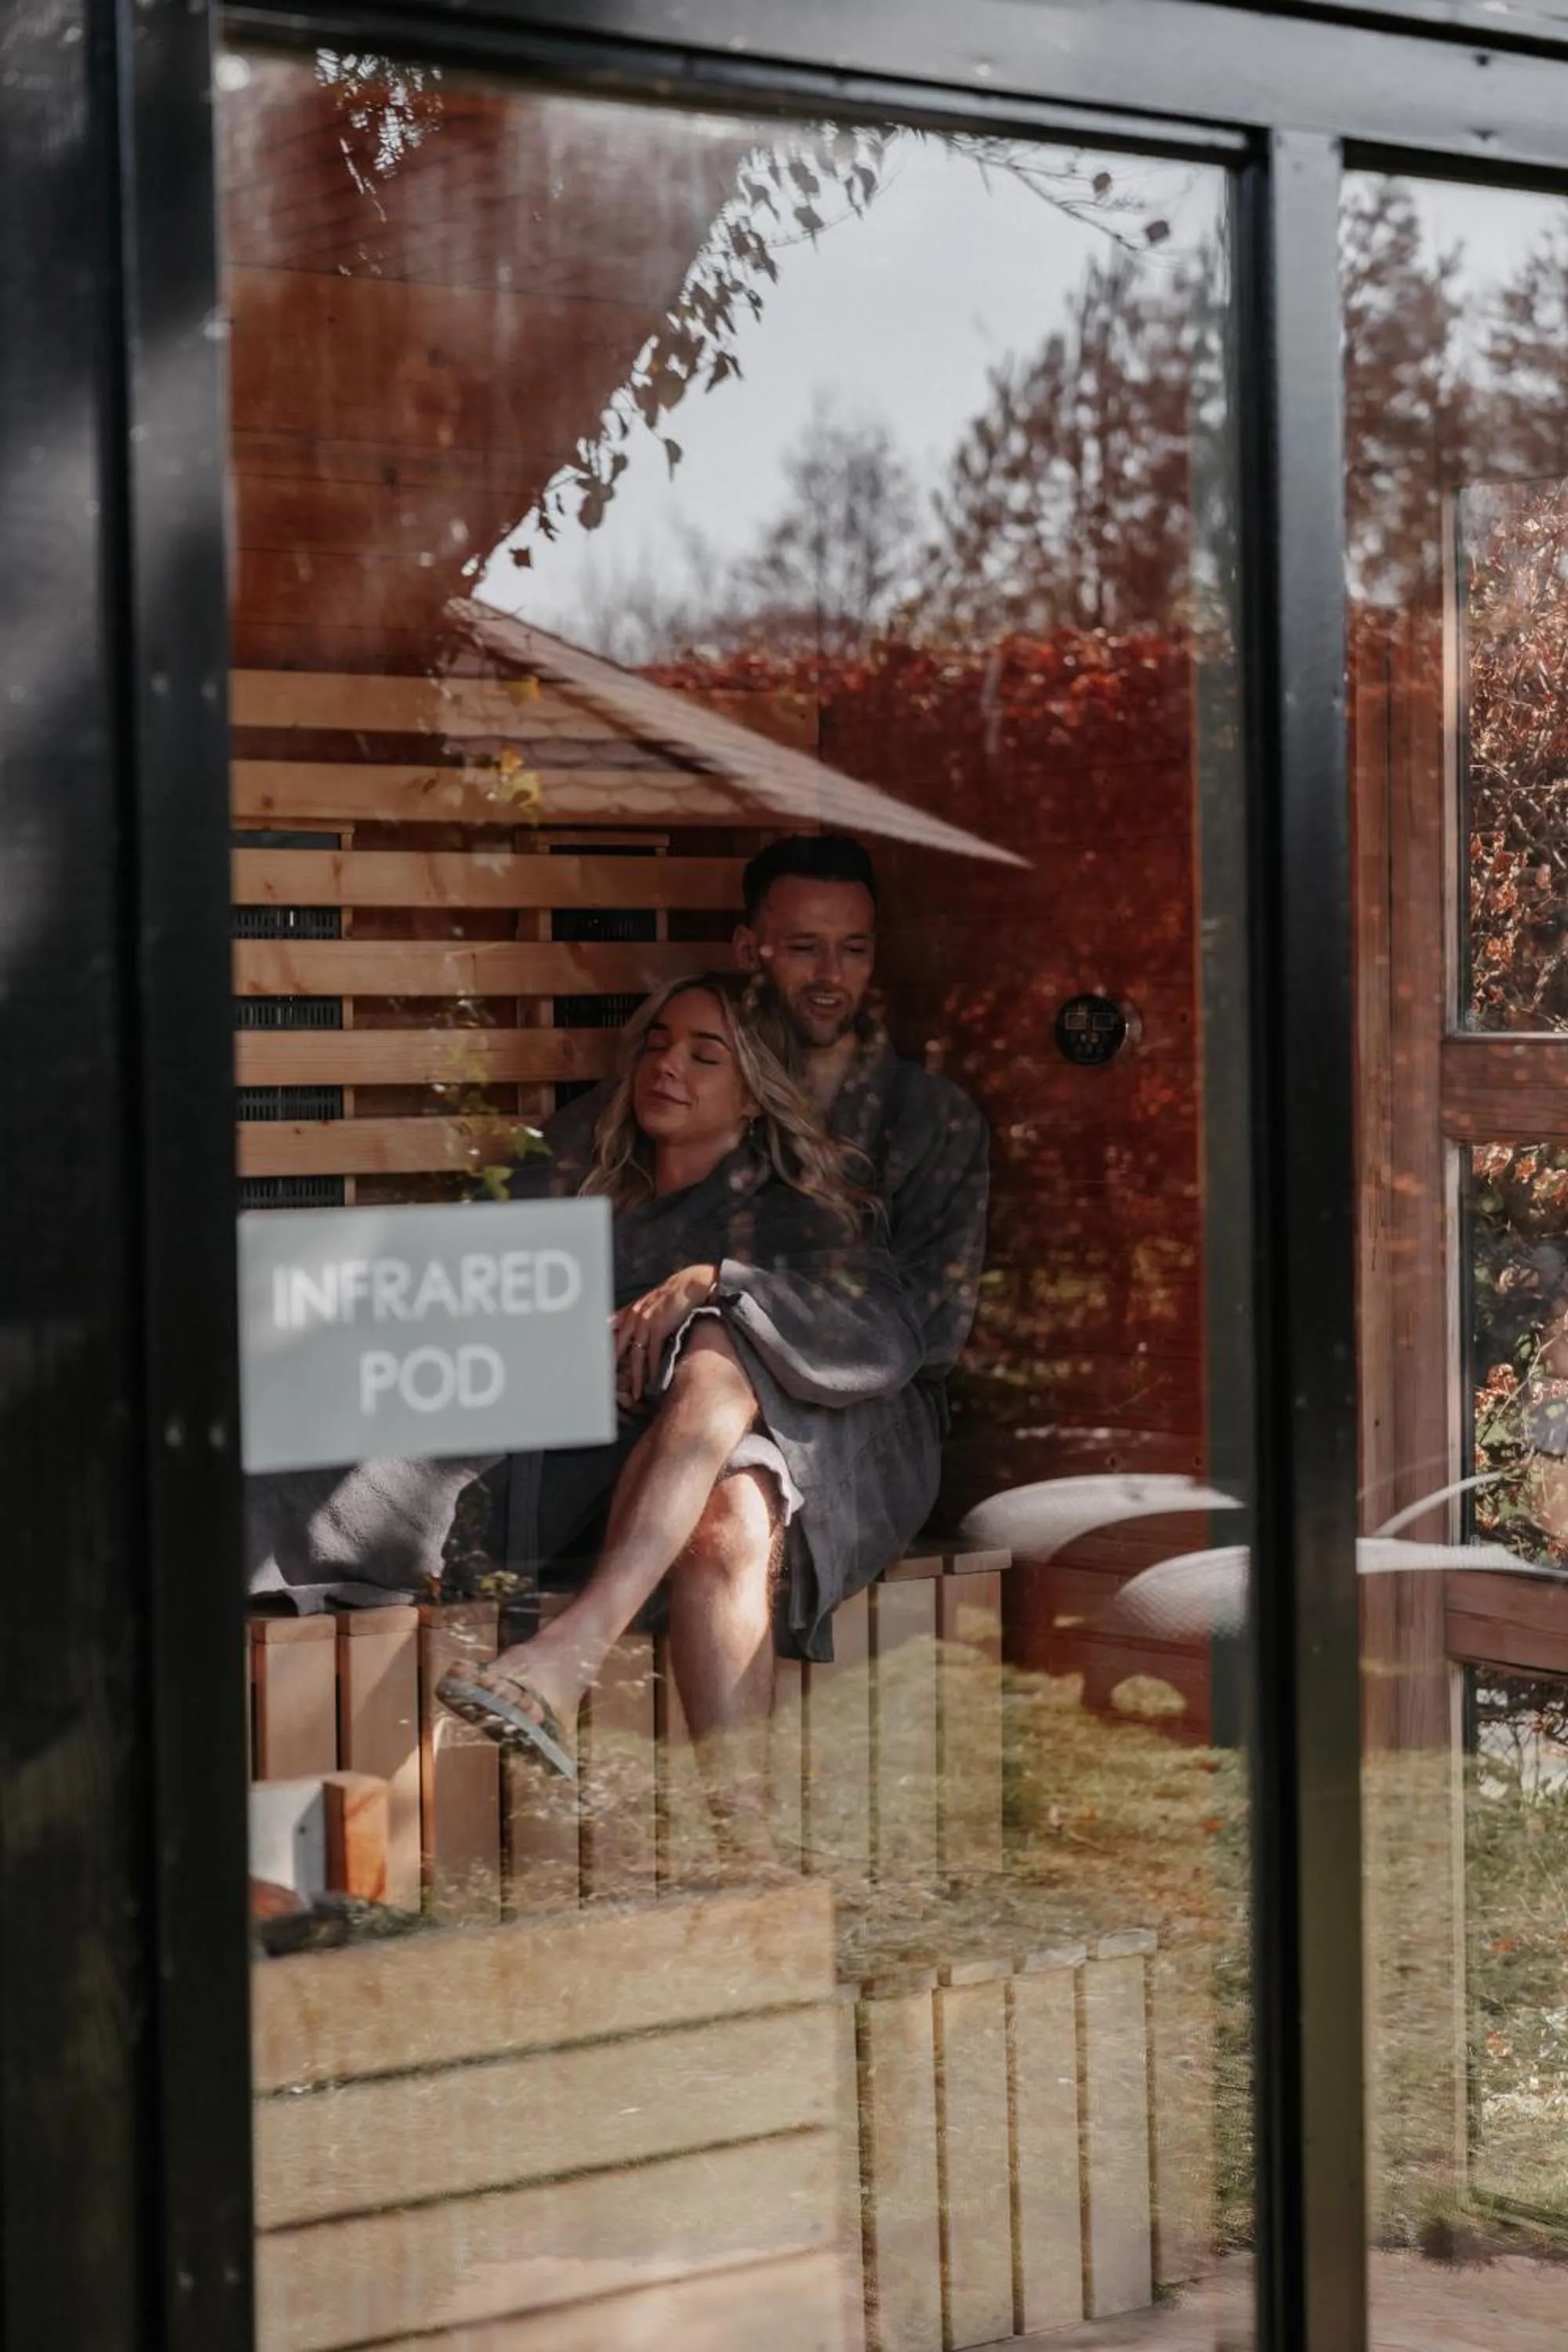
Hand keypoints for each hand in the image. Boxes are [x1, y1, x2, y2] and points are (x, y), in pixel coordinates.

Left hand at [613, 1264, 719, 1406]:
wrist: (690, 1285)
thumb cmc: (671, 1295)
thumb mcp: (646, 1303)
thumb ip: (630, 1316)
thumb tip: (613, 1325)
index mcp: (627, 1313)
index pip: (610, 1337)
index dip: (605, 1355)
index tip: (601, 1372)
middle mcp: (632, 1318)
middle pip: (619, 1350)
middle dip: (615, 1371)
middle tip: (612, 1390)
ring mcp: (644, 1323)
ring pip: (636, 1357)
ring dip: (636, 1379)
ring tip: (636, 1394)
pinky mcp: (658, 1328)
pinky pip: (653, 1354)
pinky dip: (653, 1370)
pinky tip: (654, 1382)